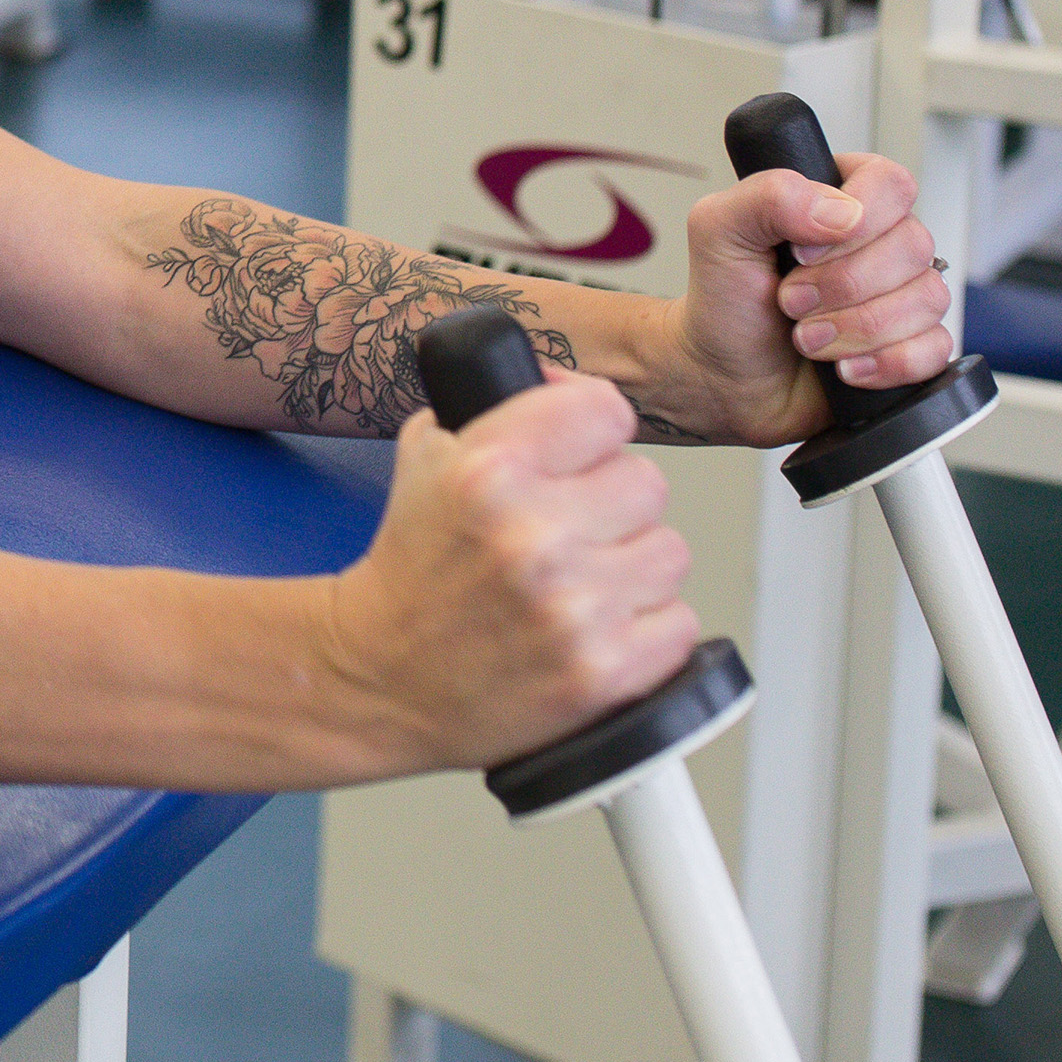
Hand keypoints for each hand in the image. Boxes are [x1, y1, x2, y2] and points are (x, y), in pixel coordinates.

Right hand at [326, 375, 696, 773]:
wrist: (381, 676)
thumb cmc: (411, 570)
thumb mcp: (426, 460)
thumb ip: (500, 413)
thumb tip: (568, 385)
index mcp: (488, 471)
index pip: (606, 410)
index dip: (594, 430)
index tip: (583, 450)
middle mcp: (534, 536)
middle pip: (647, 483)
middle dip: (613, 504)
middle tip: (572, 530)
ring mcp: (574, 608)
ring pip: (670, 553)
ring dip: (634, 567)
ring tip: (581, 584)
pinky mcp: (605, 671)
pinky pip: (680, 622)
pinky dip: (647, 629)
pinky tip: (595, 628)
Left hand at [665, 154, 949, 446]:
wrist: (725, 378)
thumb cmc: (724, 302)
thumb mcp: (718, 231)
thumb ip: (768, 197)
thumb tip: (842, 211)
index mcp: (839, 198)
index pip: (890, 182)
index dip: (857, 217)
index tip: (801, 250)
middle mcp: (879, 242)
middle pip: (914, 244)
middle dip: (842, 284)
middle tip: (790, 300)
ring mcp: (902, 294)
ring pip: (929, 298)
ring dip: (855, 327)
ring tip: (805, 336)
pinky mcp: (913, 345)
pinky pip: (936, 349)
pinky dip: (885, 363)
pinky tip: (844, 366)